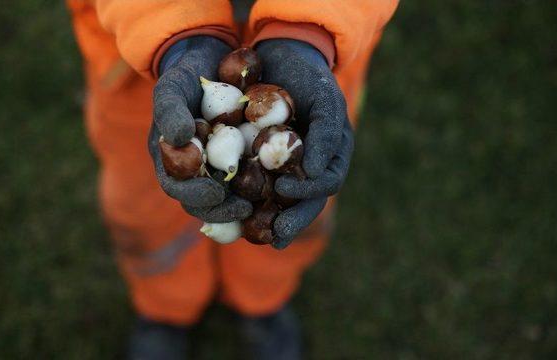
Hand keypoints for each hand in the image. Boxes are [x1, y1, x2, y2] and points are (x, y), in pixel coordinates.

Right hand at [149, 36, 252, 222]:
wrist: (211, 62)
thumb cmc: (185, 77)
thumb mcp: (173, 87)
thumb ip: (171, 111)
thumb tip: (180, 139)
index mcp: (171, 159)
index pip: (178, 188)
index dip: (195, 196)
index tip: (215, 194)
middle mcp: (193, 170)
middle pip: (204, 202)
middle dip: (223, 210)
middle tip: (245, 208)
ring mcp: (217, 167)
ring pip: (228, 198)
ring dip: (244, 205)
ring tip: (264, 204)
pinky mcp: (241, 161)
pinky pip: (251, 181)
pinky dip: (262, 189)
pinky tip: (279, 191)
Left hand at [256, 39, 354, 248]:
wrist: (282, 58)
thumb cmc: (310, 78)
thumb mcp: (324, 99)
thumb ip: (325, 134)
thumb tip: (315, 173)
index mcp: (329, 158)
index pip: (324, 186)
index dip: (308, 195)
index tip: (284, 190)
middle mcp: (308, 169)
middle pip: (301, 204)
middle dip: (288, 222)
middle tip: (273, 238)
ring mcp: (284, 168)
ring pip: (277, 201)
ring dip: (265, 220)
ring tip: (249, 234)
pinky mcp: (259, 162)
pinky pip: (253, 185)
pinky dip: (243, 199)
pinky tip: (228, 210)